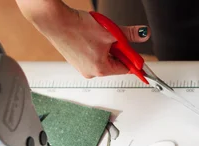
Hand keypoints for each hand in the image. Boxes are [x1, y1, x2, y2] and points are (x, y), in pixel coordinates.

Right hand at [25, 4, 149, 77]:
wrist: (54, 20)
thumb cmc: (77, 27)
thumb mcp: (110, 31)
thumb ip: (129, 35)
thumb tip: (144, 34)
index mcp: (101, 70)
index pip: (126, 68)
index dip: (132, 59)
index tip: (136, 55)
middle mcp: (91, 73)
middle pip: (114, 63)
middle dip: (117, 50)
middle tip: (112, 37)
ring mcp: (82, 67)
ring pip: (103, 58)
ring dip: (105, 47)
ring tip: (96, 36)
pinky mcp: (75, 61)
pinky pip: (92, 55)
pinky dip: (95, 47)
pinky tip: (88, 37)